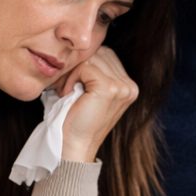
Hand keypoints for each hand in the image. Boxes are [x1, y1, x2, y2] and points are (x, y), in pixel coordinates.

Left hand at [57, 47, 137, 162]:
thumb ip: (94, 72)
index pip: (106, 55)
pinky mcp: (109, 88)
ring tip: (67, 91)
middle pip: (100, 53)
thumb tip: (80, 48)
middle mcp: (130, 86)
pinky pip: (86, 67)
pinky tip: (68, 94)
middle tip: (65, 87)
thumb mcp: (89, 92)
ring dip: (73, 73)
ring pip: (92, 58)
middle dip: (79, 66)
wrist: (73, 147)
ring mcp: (122, 87)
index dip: (85, 64)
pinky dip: (72, 78)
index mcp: (128, 86)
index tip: (71, 84)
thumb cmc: (75, 120)